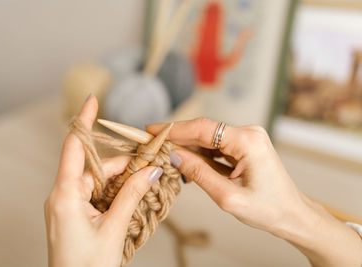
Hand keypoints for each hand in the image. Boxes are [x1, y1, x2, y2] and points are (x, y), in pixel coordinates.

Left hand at [44, 95, 162, 266]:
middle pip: (97, 168)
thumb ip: (131, 196)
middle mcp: (63, 196)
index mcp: (65, 196)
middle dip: (124, 166)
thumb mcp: (113, 230)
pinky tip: (133, 198)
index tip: (92, 100)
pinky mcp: (75, 214)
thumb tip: (150, 171)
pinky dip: (115, 193)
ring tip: (147, 185)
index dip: (83, 122)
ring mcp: (69, 205)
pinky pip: (97, 194)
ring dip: (122, 182)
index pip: (74, 149)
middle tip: (152, 166)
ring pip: (99, 182)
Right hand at [147, 118, 361, 266]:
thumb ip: (199, 173)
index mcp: (248, 141)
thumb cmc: (268, 209)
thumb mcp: (228, 197)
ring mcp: (247, 138)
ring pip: (208, 139)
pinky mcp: (245, 146)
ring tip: (168, 160)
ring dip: (188, 148)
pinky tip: (187, 165)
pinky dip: (200, 155)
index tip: (152, 130)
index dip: (175, 129)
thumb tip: (174, 155)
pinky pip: (216, 146)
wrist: (293, 214)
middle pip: (204, 130)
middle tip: (154, 147)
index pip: (203, 128)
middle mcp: (248, 133)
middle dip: (178, 139)